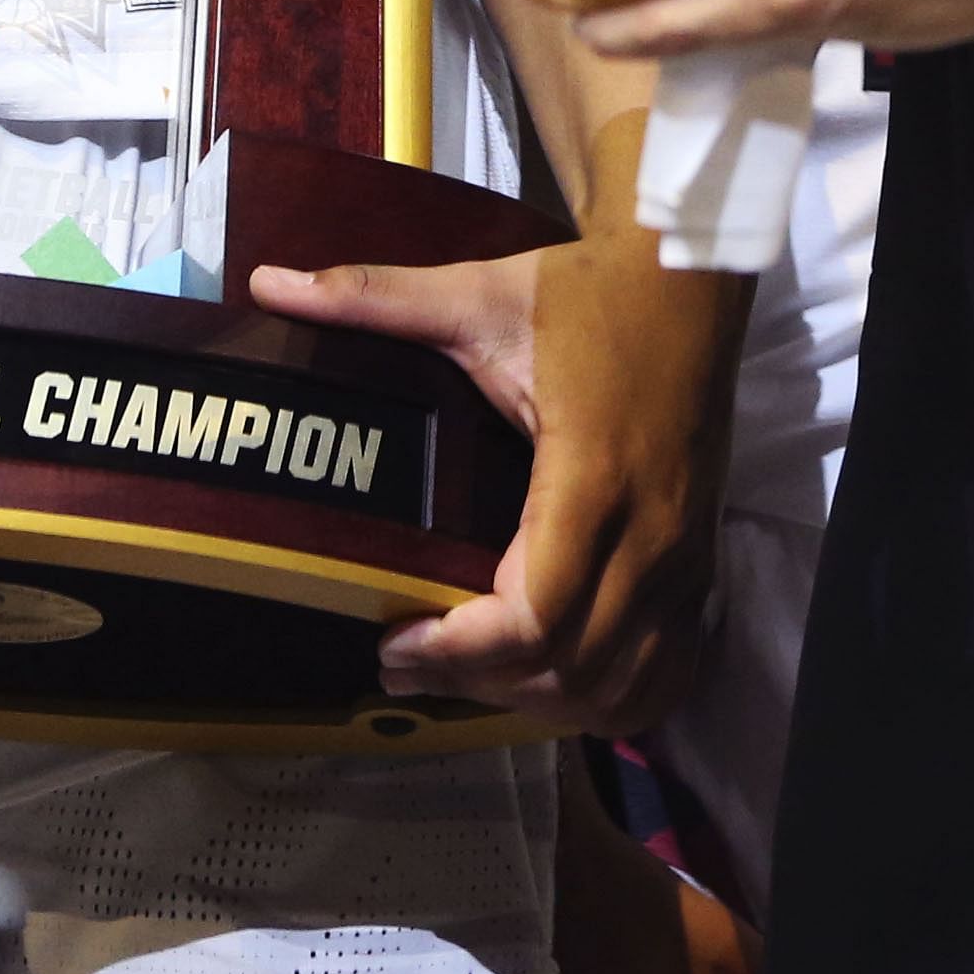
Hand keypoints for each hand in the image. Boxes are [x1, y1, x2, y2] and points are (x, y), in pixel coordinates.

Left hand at [253, 227, 736, 726]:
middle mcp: (649, 534)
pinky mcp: (701, 561)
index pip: (532, 617)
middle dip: (478, 681)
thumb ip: (374, 298)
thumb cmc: (592, 294)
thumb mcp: (481, 294)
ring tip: (472, 671)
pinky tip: (557, 679)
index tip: (393, 638)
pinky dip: (611, 697)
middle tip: (408, 658)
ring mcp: (685, 556)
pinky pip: (666, 670)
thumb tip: (271, 283)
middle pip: (567, 668)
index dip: (457, 651)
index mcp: (591, 478)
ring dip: (540, 697)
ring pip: (618, 685)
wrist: (694, 275)